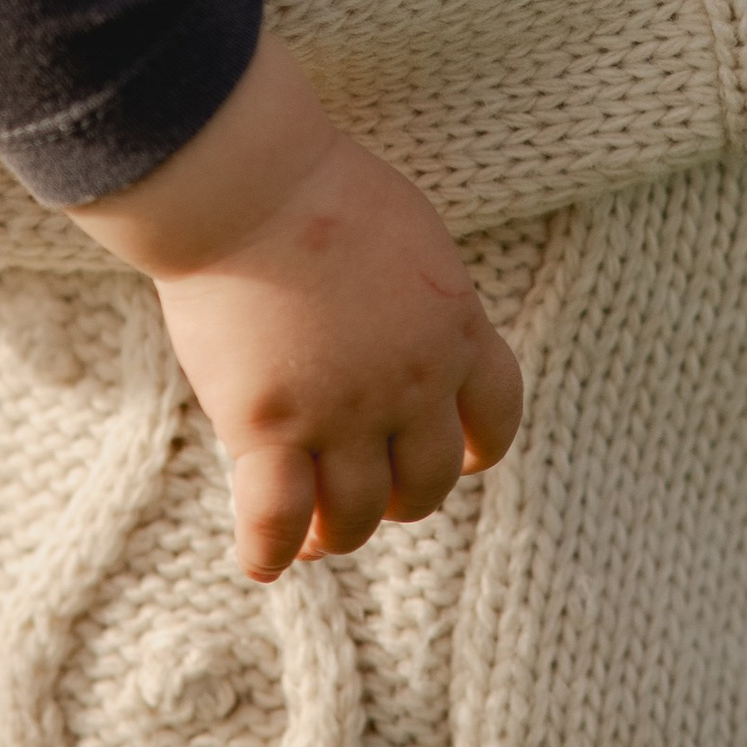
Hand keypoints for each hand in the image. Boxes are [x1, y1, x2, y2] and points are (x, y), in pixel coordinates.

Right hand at [70, 41, 522, 582]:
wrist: (251, 183)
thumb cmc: (322, 190)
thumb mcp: (415, 240)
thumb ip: (428, 303)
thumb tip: (431, 336)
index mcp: (455, 330)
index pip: (495, 421)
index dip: (472, 450)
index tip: (452, 457)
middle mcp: (410, 385)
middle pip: (423, 483)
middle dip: (399, 496)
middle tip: (367, 492)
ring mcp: (339, 412)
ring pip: (355, 516)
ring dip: (338, 533)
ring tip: (316, 535)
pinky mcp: (267, 426)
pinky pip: (276, 518)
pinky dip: (271, 550)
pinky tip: (263, 562)